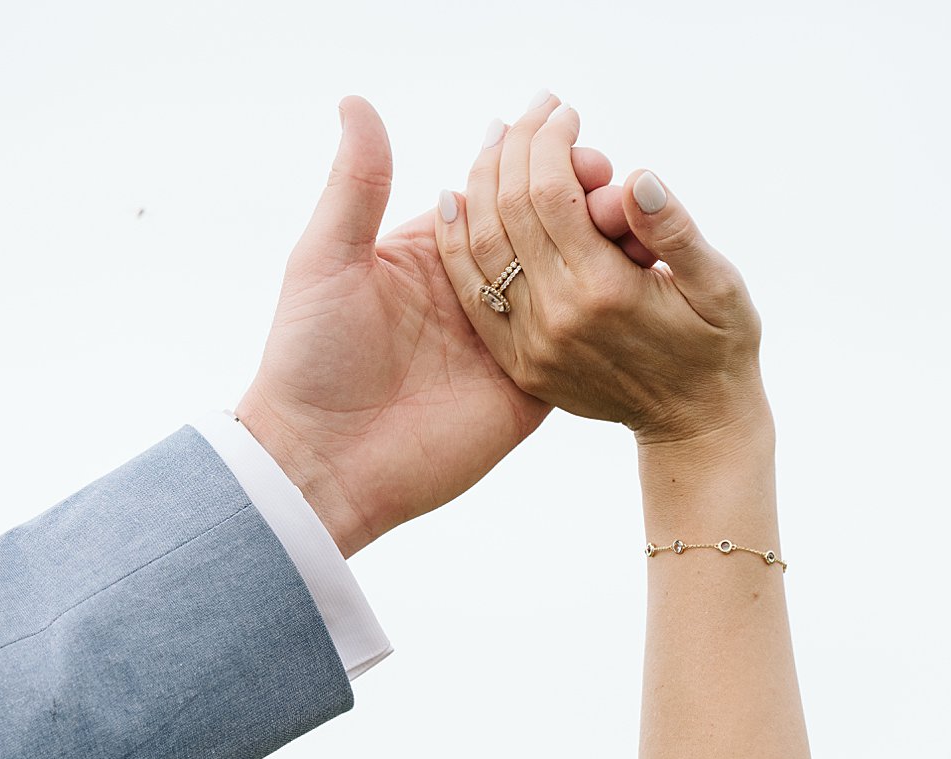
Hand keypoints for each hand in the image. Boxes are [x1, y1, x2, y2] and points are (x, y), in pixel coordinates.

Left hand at [236, 97, 624, 556]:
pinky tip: (641, 265)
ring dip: (600, 237)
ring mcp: (505, 336)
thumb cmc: (309, 359)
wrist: (324, 465)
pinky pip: (576, 336)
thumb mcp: (326, 260)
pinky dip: (608, 301)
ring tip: (627, 205)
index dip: (529, 158)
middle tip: (603, 165)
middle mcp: (472, 289)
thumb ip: (356, 184)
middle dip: (573, 189)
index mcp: (429, 252)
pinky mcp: (529, 384)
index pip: (493, 190)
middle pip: (538, 226)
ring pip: (566, 274)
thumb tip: (356, 100)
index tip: (563, 122)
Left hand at [433, 97, 771, 459]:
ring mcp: (530, 345)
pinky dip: (456, 244)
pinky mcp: (519, 363)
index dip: (549, 142)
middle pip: (509, 212)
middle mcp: (556, 319)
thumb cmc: (718, 346)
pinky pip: (473, 294)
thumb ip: (674, 231)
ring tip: (495, 139)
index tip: (563, 112)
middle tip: (530, 111)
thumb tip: (636, 177)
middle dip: (515, 148)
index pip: (551, 194)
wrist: (694, 426)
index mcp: (604, 293)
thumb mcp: (719, 286)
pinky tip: (455, 201)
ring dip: (480, 184)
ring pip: (481, 248)